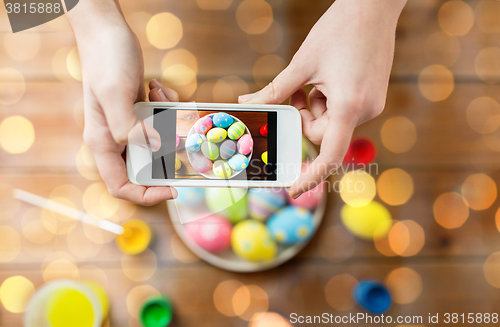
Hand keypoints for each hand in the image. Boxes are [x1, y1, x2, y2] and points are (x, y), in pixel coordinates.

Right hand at [67, 1, 176, 203]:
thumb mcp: (114, 94)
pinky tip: (158, 88)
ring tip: (162, 96)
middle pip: (147, 165)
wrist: (108, 32)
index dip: (146, 195)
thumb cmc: (105, 60)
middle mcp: (116, 138)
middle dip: (167, 151)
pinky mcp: (141, 112)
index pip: (120, 185)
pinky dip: (169, 106)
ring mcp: (130, 124)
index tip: (172, 190)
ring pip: (160, 141)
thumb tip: (154, 149)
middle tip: (178, 132)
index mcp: (103, 142)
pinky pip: (163, 120)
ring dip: (169, 122)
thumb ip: (129, 128)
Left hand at [239, 0, 405, 198]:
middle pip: (323, 132)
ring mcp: (371, 104)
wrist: (373, 6)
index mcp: (349, 106)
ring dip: (315, 105)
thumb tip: (248, 102)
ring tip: (315, 77)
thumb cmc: (339, 30)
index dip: (312, 175)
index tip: (294, 188)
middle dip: (304, 117)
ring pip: (330, 120)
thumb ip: (275, 91)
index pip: (330, 154)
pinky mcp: (371, 96)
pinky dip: (327, 99)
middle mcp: (365, 110)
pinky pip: (341, 110)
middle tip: (298, 90)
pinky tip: (327, 76)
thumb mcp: (301, 64)